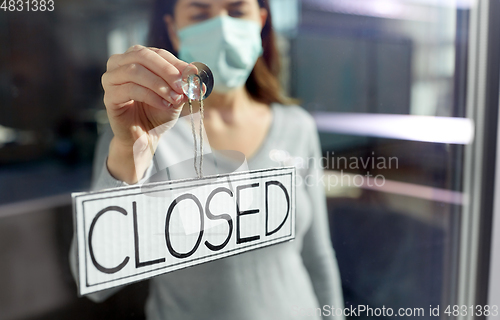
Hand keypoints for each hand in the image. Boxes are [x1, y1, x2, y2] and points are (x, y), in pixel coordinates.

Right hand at [101, 45, 189, 183]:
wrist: (145, 136)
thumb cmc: (158, 112)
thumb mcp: (176, 96)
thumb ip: (184, 85)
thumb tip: (198, 76)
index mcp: (136, 57)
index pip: (157, 53)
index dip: (176, 63)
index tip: (193, 74)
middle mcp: (119, 63)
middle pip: (142, 56)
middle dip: (166, 70)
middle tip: (181, 85)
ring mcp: (110, 79)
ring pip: (134, 71)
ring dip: (159, 85)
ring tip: (174, 99)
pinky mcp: (108, 96)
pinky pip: (129, 90)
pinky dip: (150, 96)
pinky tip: (164, 105)